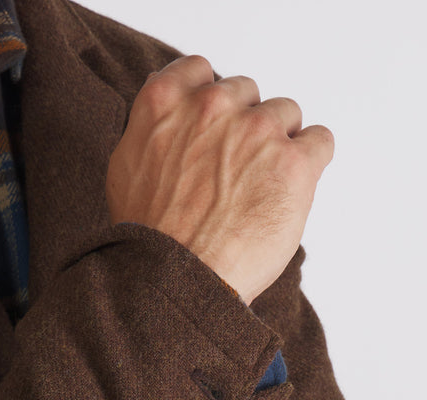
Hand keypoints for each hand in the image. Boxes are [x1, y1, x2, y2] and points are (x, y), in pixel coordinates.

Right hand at [106, 54, 333, 304]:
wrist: (175, 283)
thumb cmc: (148, 241)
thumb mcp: (125, 173)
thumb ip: (154, 133)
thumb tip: (176, 121)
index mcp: (163, 105)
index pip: (198, 71)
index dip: (209, 102)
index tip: (210, 129)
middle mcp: (211, 108)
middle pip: (246, 93)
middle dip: (242, 128)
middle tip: (228, 177)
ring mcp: (256, 131)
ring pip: (285, 115)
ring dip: (276, 147)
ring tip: (253, 194)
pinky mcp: (294, 161)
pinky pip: (320, 141)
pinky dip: (308, 164)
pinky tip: (283, 195)